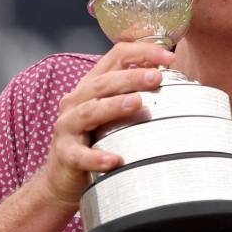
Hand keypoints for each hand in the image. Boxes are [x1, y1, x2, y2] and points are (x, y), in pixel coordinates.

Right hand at [36, 42, 175, 210]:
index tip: (169, 57)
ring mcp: (68, 127)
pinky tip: (115, 159)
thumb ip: (133, 93)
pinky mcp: (65, 154)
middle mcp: (76, 101)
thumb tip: (168, 78)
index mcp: (91, 86)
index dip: (141, 53)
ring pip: (90, 111)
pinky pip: (80, 155)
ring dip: (113, 106)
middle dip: (131, 77)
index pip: (115, 58)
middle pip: (103, 82)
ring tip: (137, 103)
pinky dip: (97, 157)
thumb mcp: (111, 112)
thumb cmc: (93, 140)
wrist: (62, 178)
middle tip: (157, 77)